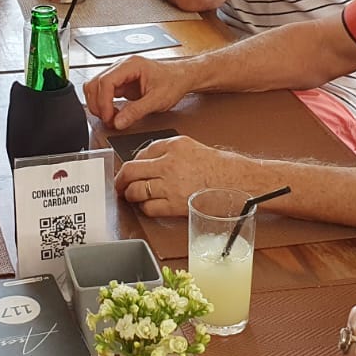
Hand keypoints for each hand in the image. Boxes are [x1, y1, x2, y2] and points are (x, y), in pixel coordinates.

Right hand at [83, 56, 193, 128]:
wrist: (182, 77)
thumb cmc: (174, 81)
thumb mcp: (157, 100)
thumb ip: (136, 111)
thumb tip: (118, 122)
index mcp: (131, 65)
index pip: (106, 81)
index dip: (103, 101)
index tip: (109, 117)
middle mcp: (122, 67)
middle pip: (96, 83)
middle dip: (98, 104)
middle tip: (108, 120)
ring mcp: (120, 74)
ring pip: (96, 87)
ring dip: (99, 104)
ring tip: (111, 118)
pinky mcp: (121, 83)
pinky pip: (104, 93)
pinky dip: (105, 105)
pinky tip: (115, 114)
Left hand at [114, 135, 251, 217]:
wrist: (237, 182)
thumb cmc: (218, 167)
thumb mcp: (190, 146)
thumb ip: (166, 150)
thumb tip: (145, 160)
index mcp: (173, 146)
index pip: (140, 153)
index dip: (131, 164)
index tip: (128, 170)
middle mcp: (169, 164)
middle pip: (130, 171)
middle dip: (120, 179)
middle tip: (119, 184)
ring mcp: (170, 186)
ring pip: (136, 191)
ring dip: (130, 195)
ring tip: (132, 195)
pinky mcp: (174, 205)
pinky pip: (149, 208)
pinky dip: (145, 208)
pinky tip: (148, 205)